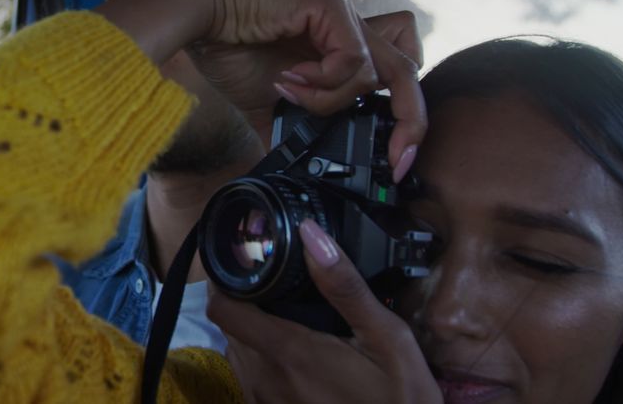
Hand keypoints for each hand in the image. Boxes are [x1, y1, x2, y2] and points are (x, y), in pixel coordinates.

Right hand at [93, 0, 424, 179]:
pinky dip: (322, 80)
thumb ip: (299, 131)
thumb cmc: (232, 52)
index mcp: (343, 47)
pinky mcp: (329, 3)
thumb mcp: (274, 108)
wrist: (201, 22)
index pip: (399, 75)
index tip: (396, 162)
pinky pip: (351, 57)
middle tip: (396, 159)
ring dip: (333, 98)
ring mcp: (343, 12)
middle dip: (411, 120)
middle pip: (411, 69)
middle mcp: (350, 26)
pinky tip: (287, 78)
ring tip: (291, 95)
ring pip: (377, 72)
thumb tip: (303, 174)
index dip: (408, 116)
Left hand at [208, 219, 441, 403]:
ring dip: (254, 331)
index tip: (241, 262)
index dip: (223, 280)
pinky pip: (251, 376)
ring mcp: (264, 400)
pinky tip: (298, 355)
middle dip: (245, 302)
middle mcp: (265, 378)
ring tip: (289, 317)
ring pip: (238, 351)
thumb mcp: (387, 337)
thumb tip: (311, 235)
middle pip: (229, 327)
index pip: (222, 309)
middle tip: (276, 285)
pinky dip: (263, 359)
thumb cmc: (400, 398)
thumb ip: (345, 286)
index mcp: (288, 352)